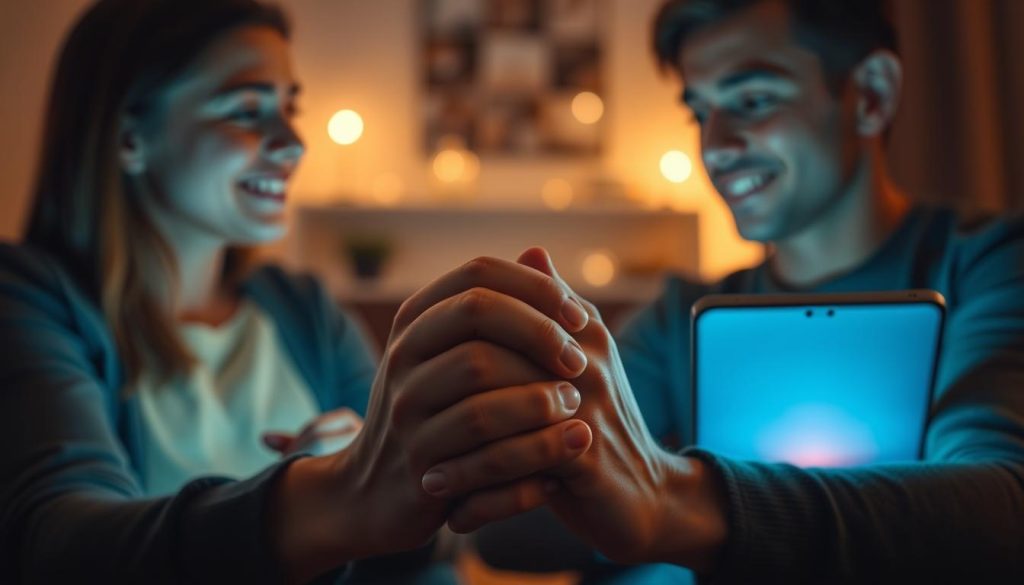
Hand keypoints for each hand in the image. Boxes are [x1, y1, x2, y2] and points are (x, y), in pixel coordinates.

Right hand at [272, 256, 595, 580]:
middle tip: (581, 363)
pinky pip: (486, 453)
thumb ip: (498, 311)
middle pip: (478, 313)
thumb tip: (539, 252)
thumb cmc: (437, 414)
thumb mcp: (453, 355)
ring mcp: (406, 407)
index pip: (479, 273)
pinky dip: (534, 456)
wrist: (376, 493)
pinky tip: (563, 463)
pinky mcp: (420, 462)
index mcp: (417, 319)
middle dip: (540, 332)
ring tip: (576, 411)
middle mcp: (404, 353)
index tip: (580, 318)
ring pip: (481, 382)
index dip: (536, 288)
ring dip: (540, 397)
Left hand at [447, 249, 728, 573]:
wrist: (645, 497)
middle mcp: (584, 359)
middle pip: (492, 353)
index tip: (416, 362)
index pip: (507, 305)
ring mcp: (585, 404)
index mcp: (582, 330)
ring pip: (494, 410)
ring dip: (453, 448)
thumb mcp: (574, 362)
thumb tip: (529, 249)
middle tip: (397, 413)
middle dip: (442, 390)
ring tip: (422, 471)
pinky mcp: (583, 454)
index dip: (454, 339)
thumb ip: (548, 312)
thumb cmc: (593, 425)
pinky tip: (446, 502)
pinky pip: (511, 464)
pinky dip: (474, 487)